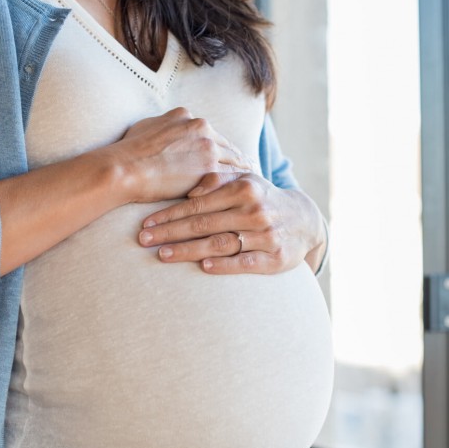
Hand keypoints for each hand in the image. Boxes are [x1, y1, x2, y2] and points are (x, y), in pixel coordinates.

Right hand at [101, 107, 251, 202]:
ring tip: (253, 185)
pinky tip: (245, 194)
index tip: (228, 157)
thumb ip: (163, 128)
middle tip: (250, 171)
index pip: (211, 134)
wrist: (124, 168)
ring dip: (244, 172)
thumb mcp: (145, 128)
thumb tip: (163, 129)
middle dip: (237, 159)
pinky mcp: (209, 167)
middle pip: (227, 145)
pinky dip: (239, 185)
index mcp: (186, 117)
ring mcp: (207, 146)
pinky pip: (231, 176)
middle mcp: (201, 127)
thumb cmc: (128, 153)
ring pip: (235, 160)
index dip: (220, 148)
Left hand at [137, 172, 326, 273]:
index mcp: (244, 188)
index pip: (198, 203)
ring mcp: (266, 235)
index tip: (147, 222)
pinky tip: (204, 267)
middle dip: (170, 232)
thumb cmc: (262, 199)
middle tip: (144, 239)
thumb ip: (217, 180)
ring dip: (189, 249)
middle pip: (204, 223)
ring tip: (163, 254)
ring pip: (220, 243)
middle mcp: (255, 210)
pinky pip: (245, 262)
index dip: (170, 214)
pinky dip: (224, 265)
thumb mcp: (245, 181)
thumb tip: (190, 189)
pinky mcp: (275, 258)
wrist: (304, 220)